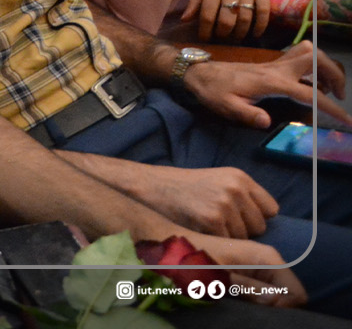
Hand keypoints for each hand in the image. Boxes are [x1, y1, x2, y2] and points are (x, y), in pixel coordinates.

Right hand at [131, 163, 277, 237]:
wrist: (150, 187)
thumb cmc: (183, 188)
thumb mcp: (217, 182)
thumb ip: (241, 196)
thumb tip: (263, 224)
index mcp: (240, 177)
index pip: (271, 209)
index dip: (255, 217)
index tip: (238, 218)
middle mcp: (235, 189)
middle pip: (260, 227)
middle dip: (243, 230)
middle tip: (218, 224)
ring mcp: (224, 204)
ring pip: (244, 238)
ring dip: (228, 238)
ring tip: (206, 227)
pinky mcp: (211, 220)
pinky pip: (228, 243)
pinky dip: (215, 242)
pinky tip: (200, 231)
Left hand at [181, 41, 351, 129]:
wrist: (199, 72)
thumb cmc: (213, 90)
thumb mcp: (226, 106)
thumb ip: (247, 114)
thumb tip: (267, 122)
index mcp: (271, 82)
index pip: (310, 94)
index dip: (331, 108)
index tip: (348, 121)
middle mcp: (277, 69)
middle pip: (316, 58)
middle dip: (335, 74)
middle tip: (341, 95)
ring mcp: (275, 64)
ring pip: (309, 52)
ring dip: (326, 66)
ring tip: (332, 88)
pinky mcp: (272, 64)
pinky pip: (299, 56)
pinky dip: (313, 65)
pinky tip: (313, 83)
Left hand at [182, 234, 306, 306]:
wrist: (166, 246)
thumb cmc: (188, 261)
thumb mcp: (218, 279)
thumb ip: (249, 289)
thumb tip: (276, 302)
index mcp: (267, 258)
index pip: (297, 293)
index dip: (283, 308)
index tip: (256, 309)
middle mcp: (268, 260)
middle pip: (289, 295)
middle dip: (274, 308)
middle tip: (245, 308)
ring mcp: (258, 265)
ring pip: (276, 295)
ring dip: (262, 305)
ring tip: (236, 302)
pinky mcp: (246, 271)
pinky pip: (262, 292)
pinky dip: (253, 300)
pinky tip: (234, 299)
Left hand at [184, 0, 275, 40]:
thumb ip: (196, 0)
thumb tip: (185, 20)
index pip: (207, 14)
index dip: (205, 31)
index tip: (205, 39)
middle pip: (226, 19)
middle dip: (223, 34)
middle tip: (222, 39)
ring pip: (245, 18)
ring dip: (240, 33)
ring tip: (236, 38)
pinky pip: (263, 12)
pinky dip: (260, 26)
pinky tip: (255, 34)